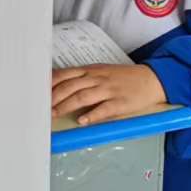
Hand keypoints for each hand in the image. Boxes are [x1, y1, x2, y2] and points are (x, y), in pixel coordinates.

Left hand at [51, 64, 166, 125]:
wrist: (152, 79)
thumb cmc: (124, 77)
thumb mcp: (102, 71)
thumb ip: (82, 78)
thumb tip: (59, 85)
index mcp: (92, 70)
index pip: (66, 74)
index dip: (51, 83)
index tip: (38, 91)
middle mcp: (98, 78)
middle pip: (72, 86)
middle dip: (55, 96)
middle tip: (42, 107)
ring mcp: (109, 90)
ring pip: (84, 96)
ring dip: (67, 105)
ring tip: (55, 114)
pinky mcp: (120, 102)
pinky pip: (104, 109)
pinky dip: (92, 115)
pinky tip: (82, 121)